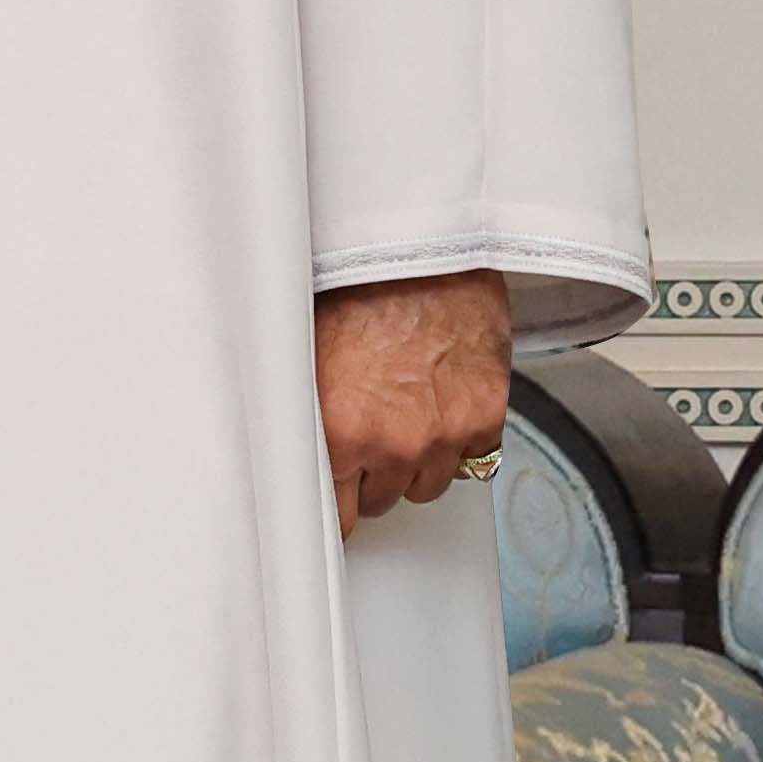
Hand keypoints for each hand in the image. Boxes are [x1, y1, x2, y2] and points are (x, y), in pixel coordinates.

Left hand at [316, 270, 514, 533]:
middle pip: (378, 500)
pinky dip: (455, 443)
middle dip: (366, 474)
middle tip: (361, 433)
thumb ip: (300, 412)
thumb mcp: (302, 351)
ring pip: (423, 485)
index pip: (334, 516)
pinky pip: (470, 460)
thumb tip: (277, 449)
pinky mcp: (484, 417)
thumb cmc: (356, 283)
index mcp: (341, 430)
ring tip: (399, 415)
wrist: (422, 245)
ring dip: (411, 462)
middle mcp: (394, 444)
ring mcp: (444, 435)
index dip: (330, 506)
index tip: (329, 502)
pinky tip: (437, 408)